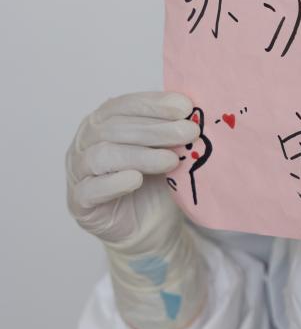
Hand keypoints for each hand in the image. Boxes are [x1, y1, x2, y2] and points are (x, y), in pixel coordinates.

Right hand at [66, 90, 195, 255]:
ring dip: (140, 155)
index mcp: (104, 120)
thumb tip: (193, 111)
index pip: (125, 105)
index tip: (185, 107)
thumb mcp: (166, 149)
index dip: (154, 104)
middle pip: (114, 128)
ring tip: (171, 160)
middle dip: (156, 129)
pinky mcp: (78, 202)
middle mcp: (85, 140)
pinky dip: (114, 182)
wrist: (149, 225)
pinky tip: (136, 179)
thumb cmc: (155, 180)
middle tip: (188, 132)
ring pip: (102, 155)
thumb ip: (171, 130)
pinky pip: (90, 189)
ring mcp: (78, 171)